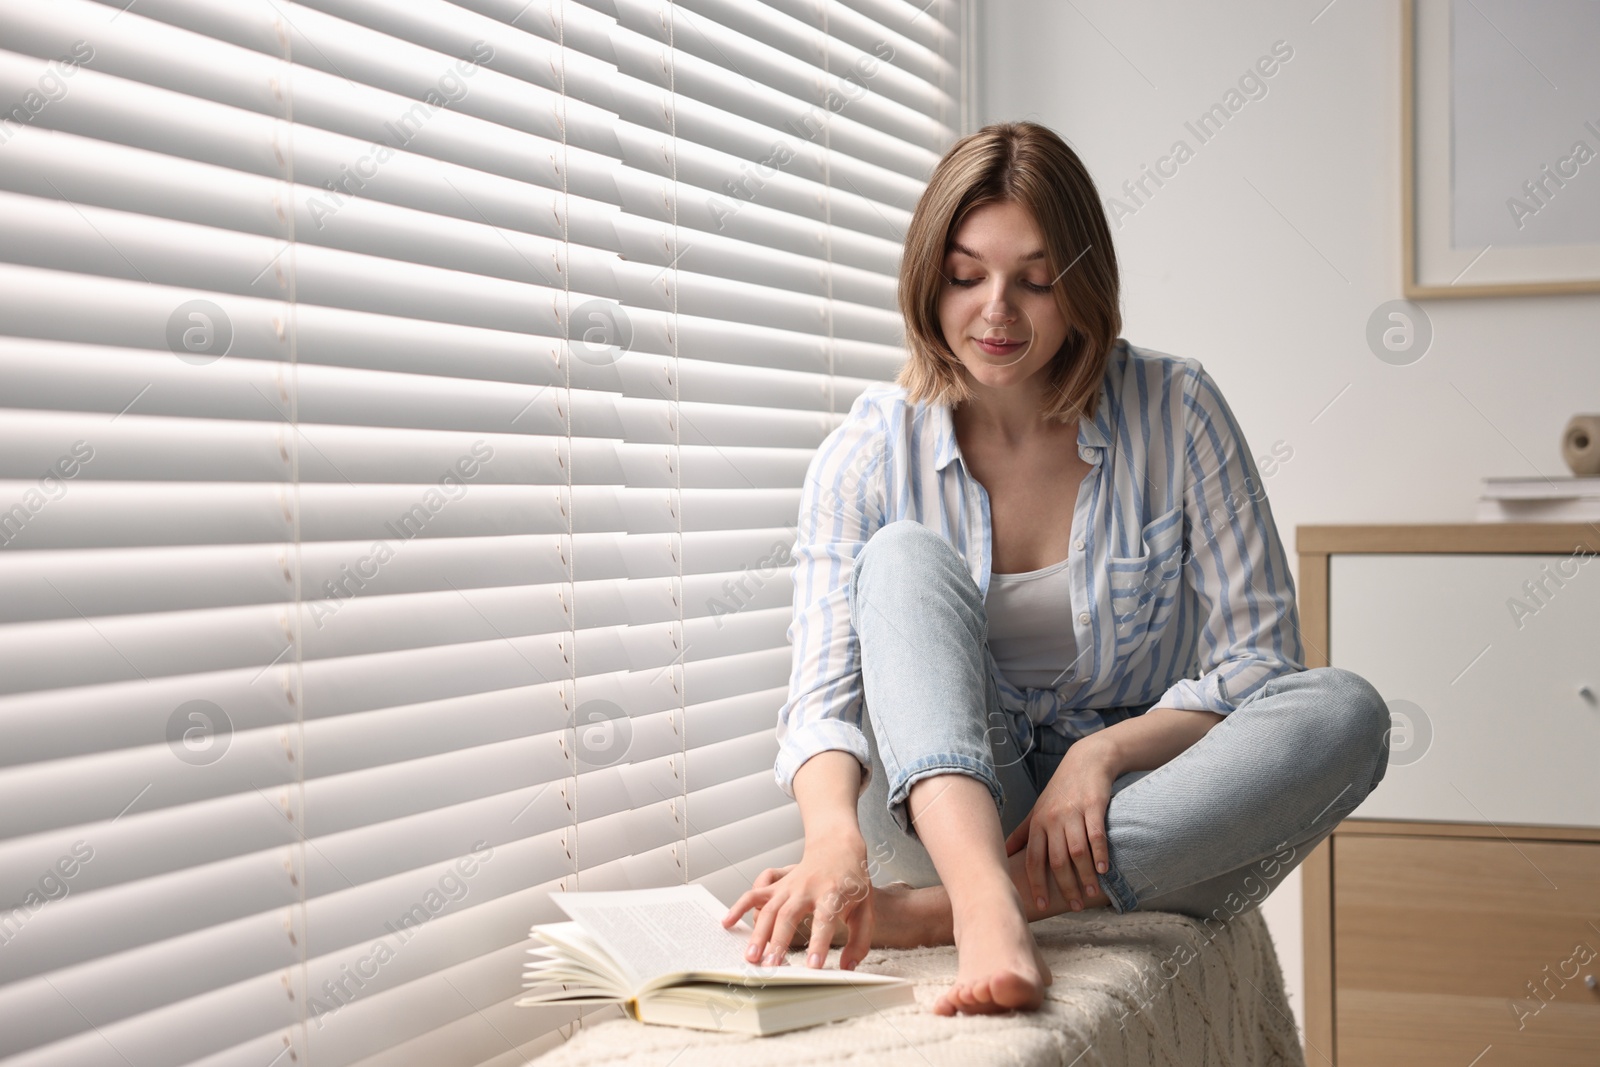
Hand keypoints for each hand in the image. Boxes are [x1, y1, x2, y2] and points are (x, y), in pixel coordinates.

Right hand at [721, 835, 874, 970]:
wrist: (837, 846)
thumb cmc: (852, 881)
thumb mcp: (866, 908)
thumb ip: (859, 940)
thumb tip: (847, 968)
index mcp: (833, 894)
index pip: (825, 919)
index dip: (818, 942)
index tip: (813, 966)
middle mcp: (807, 888)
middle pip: (789, 915)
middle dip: (779, 942)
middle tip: (772, 967)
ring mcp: (789, 885)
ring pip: (769, 909)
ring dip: (758, 933)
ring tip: (752, 957)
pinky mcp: (776, 884)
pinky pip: (754, 894)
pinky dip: (739, 907)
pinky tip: (728, 923)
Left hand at [1003, 736, 1118, 911]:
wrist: (1086, 761)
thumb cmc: (1060, 791)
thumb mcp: (1037, 810)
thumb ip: (1022, 834)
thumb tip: (1002, 854)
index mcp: (1037, 823)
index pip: (1033, 859)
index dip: (1036, 883)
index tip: (1041, 905)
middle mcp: (1053, 819)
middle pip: (1057, 860)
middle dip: (1065, 887)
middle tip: (1074, 907)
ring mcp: (1073, 812)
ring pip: (1077, 851)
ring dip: (1085, 876)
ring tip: (1091, 894)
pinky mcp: (1094, 806)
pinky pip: (1096, 835)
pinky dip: (1100, 854)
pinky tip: (1104, 870)